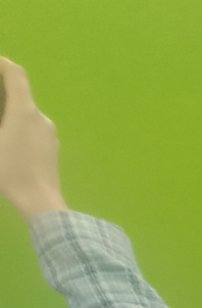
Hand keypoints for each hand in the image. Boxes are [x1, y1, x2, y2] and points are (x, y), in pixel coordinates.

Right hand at [0, 60, 65, 220]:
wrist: (41, 204)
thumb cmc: (10, 171)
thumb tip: (4, 120)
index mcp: (24, 111)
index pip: (16, 75)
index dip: (2, 64)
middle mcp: (41, 118)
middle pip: (20, 93)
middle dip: (1, 90)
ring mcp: (50, 134)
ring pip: (26, 113)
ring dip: (9, 110)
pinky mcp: (52, 149)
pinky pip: (32, 129)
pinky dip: (17, 125)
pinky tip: (7, 138)